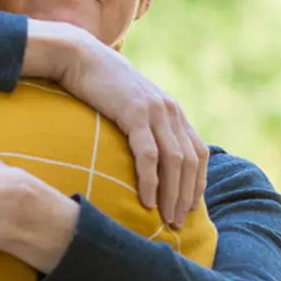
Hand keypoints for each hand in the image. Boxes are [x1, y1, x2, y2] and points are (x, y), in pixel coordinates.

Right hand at [26, 21, 207, 227]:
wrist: (81, 58)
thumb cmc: (101, 87)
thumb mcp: (132, 108)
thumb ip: (146, 128)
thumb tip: (147, 159)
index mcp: (173, 112)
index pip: (198, 153)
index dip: (198, 182)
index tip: (192, 208)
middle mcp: (170, 111)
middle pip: (190, 162)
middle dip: (187, 196)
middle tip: (178, 223)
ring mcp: (155, 111)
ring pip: (174, 162)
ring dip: (172, 194)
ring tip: (166, 218)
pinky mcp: (134, 113)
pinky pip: (148, 154)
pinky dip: (151, 180)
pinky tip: (146, 201)